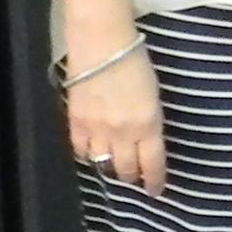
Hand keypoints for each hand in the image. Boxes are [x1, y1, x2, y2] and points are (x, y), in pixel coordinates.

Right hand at [63, 40, 166, 190]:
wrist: (102, 42)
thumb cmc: (135, 59)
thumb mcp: (154, 94)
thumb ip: (150, 120)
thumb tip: (146, 138)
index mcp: (148, 125)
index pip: (152, 164)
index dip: (153, 181)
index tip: (155, 190)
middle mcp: (123, 133)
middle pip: (125, 169)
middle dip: (131, 177)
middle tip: (134, 179)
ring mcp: (96, 129)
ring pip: (102, 163)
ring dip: (109, 167)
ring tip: (113, 167)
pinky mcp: (75, 121)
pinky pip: (80, 149)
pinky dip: (86, 154)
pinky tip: (91, 152)